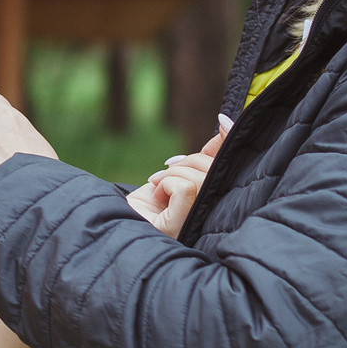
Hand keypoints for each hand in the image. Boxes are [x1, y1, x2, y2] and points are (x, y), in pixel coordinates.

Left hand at [126, 117, 228, 236]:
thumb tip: (224, 122)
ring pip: (199, 178)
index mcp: (214, 206)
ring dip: (171, 175)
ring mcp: (197, 225)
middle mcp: (211, 218)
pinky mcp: (180, 227)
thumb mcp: (176, 175)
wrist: (116, 223)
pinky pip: (186, 188)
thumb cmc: (146, 206)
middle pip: (214, 171)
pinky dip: (166, 184)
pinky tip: (157, 196)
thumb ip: (201, 159)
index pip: (230, 168)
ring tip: (159, 189)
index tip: (223, 121)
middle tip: (165, 177)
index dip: (228, 142)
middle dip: (187, 162)